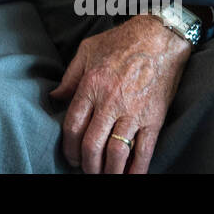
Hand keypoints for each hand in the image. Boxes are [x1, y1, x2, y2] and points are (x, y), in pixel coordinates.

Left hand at [47, 14, 191, 173]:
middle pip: (92, 144)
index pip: (72, 125)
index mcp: (91, 86)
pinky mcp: (154, 118)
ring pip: (116, 153)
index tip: (70, 157)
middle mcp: (110, 102)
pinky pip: (144, 151)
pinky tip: (130, 176)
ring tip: (104, 176)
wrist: (160, 37)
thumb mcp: (87, 50)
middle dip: (86, 164)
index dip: (68, 147)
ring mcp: (133, 112)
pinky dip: (136, 170)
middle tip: (85, 170)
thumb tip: (54, 98)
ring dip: (108, 171)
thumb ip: (69, 77)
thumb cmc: (121, 41)